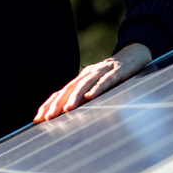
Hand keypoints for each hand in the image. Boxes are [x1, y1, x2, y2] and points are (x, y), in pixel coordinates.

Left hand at [35, 42, 151, 122]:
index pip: (61, 91)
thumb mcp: (96, 84)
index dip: (49, 104)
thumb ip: (84, 97)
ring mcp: (103, 71)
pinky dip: (98, 88)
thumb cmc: (114, 73)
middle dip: (57, 103)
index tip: (37, 119)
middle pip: (70, 88)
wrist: (134, 53)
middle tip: (48, 118)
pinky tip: (91, 97)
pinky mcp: (118, 71)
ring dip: (75, 97)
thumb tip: (68, 115)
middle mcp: (89, 73)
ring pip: (86, 84)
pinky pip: (107, 80)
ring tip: (67, 110)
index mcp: (81, 78)